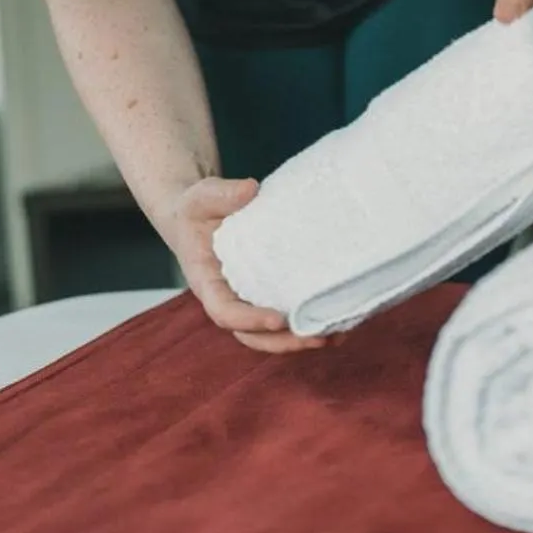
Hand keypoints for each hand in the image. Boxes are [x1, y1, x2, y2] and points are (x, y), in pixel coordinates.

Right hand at [163, 177, 327, 354]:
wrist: (197, 216)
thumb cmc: (197, 208)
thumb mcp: (203, 197)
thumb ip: (222, 194)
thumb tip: (250, 190)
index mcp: (206, 282)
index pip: (224, 312)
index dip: (250, 320)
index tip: (278, 319)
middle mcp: (226, 298)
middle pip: (251, 336)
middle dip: (284, 342)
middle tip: (318, 338)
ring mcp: (245, 300)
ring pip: (269, 334)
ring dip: (299, 340)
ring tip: (335, 336)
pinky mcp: (263, 293)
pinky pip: (282, 316)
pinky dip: (305, 323)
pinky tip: (335, 320)